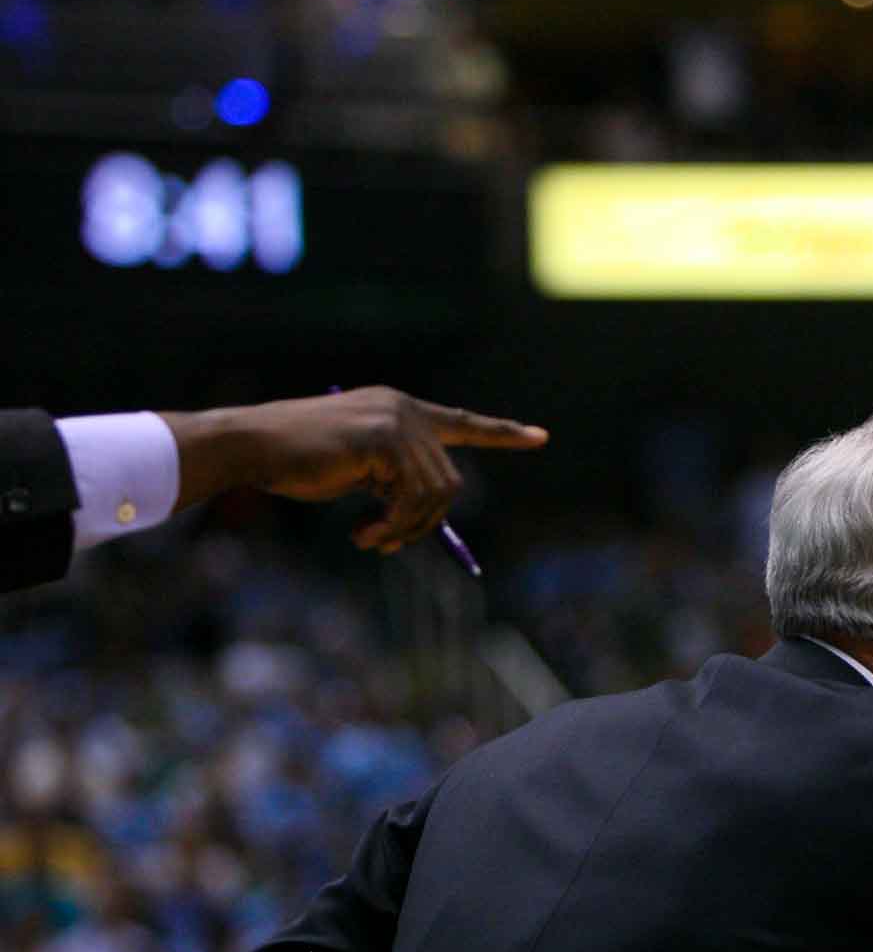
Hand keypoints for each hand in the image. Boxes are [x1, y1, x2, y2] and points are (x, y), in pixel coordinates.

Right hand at [163, 386, 548, 552]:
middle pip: (449, 482)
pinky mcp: (383, 438)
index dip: (502, 432)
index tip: (540, 437)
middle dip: (422, 524)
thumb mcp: (358, 473)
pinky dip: (392, 526)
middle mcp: (404, 409)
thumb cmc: (296, 462)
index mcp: (400, 410)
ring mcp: (396, 420)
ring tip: (370, 540)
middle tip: (383, 542)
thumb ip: (396, 481)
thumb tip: (429, 517)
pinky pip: (413, 499)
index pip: (462, 421)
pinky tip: (363, 533)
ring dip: (405, 530)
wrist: (252, 446)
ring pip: (436, 495)